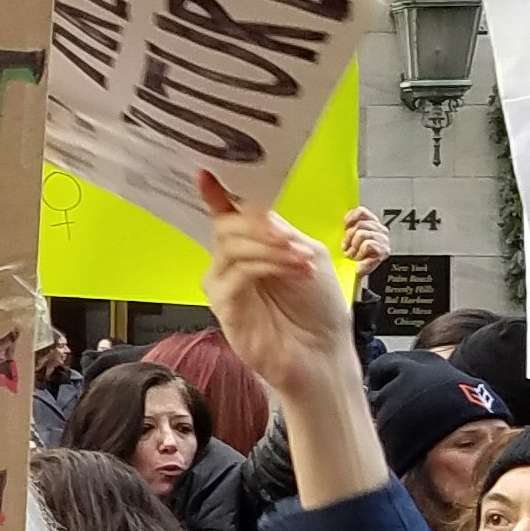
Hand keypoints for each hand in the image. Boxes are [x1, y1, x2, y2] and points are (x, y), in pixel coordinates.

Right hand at [200, 176, 390, 509]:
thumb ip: (280, 232)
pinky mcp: (223, 305)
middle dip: (259, 224)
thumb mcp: (308, 256)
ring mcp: (226, 283)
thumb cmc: (319, 310)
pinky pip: (235, 272)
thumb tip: (254, 210)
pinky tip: (289, 269)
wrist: (323, 356)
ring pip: (232, 245)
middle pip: (228, 225)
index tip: (206, 174)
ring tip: (298, 258)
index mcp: (254, 247)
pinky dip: (264, 265)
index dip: (217, 194)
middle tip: (286, 235)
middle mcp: (234, 262)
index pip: (229, 214)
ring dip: (268, 246)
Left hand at [340, 205, 388, 283]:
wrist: (352, 275)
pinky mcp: (384, 251)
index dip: (350, 218)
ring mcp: (383, 240)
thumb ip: (347, 226)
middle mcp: (379, 231)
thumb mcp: (346, 238)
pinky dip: (360, 252)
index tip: (344, 227)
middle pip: (361, 223)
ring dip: (354, 246)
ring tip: (353, 254)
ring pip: (363, 233)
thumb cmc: (348, 258)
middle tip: (347, 247)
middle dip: (349, 236)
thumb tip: (339, 217)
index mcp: (371, 224)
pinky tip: (359, 258)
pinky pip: (368, 244)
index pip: (362, 211)